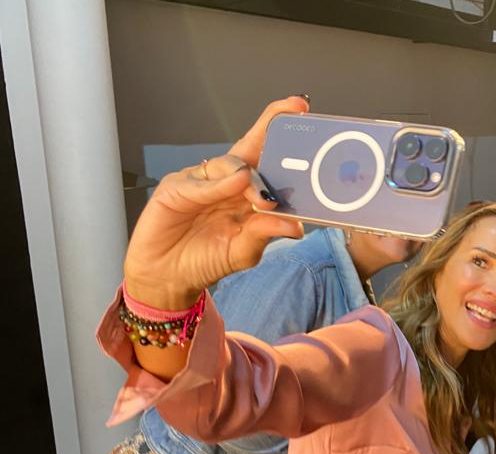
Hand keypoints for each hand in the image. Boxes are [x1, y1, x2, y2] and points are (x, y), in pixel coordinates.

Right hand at [123, 97, 308, 307]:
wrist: (168, 277)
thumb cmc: (205, 259)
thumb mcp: (243, 251)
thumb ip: (266, 234)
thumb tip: (295, 226)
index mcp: (247, 193)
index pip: (268, 157)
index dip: (281, 131)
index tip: (301, 109)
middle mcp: (227, 181)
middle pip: (250, 147)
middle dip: (271, 130)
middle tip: (293, 124)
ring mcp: (202, 181)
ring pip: (230, 164)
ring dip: (249, 177)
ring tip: (261, 198)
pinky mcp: (176, 187)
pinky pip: (200, 183)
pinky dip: (216, 187)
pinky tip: (230, 189)